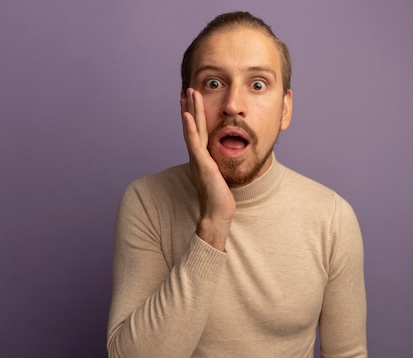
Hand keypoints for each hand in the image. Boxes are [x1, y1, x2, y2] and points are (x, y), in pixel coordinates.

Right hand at [180, 88, 234, 250]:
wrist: (216, 214)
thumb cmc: (220, 198)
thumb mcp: (221, 176)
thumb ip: (220, 165)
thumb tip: (225, 160)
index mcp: (202, 158)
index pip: (197, 132)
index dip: (194, 116)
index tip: (191, 101)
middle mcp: (197, 156)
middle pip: (193, 127)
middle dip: (190, 108)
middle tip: (187, 90)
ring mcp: (198, 159)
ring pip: (192, 130)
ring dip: (190, 111)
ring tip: (188, 94)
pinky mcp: (201, 164)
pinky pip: (194, 143)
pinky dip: (190, 129)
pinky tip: (188, 116)